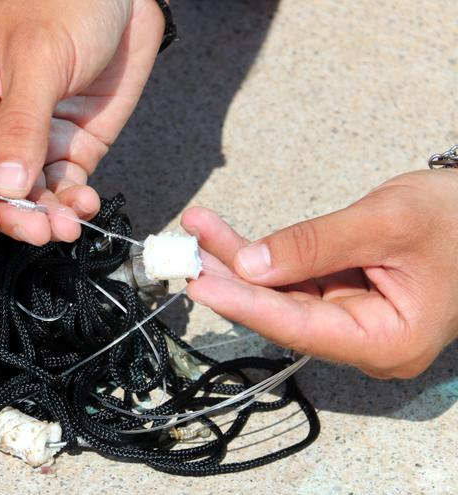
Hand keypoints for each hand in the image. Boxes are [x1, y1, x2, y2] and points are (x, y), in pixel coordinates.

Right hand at [0, 0, 164, 244]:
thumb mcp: (37, 58)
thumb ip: (20, 124)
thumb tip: (5, 186)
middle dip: (9, 213)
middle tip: (37, 231)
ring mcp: (25, 136)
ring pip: (22, 194)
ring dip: (42, 216)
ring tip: (65, 225)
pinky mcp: (63, 145)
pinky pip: (59, 186)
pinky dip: (70, 203)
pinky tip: (83, 206)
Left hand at [181, 170, 457, 378]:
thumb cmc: (457, 218)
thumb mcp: (386, 222)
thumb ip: (316, 245)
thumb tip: (252, 264)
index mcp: (389, 341)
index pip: (302, 328)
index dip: (248, 305)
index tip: (203, 285)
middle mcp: (365, 340)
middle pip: (283, 314)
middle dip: (232, 280)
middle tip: (185, 254)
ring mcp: (350, 319)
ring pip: (280, 295)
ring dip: (238, 262)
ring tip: (197, 232)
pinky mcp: (340, 296)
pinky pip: (291, 278)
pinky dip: (259, 255)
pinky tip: (221, 236)